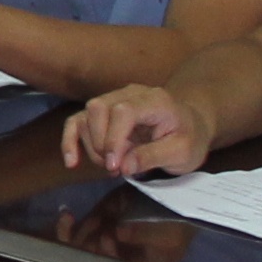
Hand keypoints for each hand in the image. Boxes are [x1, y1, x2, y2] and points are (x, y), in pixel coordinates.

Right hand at [67, 84, 209, 178]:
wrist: (190, 126)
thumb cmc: (189, 138)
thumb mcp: (183, 152)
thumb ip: (154, 156)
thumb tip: (124, 166)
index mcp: (154, 100)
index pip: (123, 111)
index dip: (114, 138)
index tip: (115, 166)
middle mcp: (130, 94)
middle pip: (99, 109)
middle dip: (101, 143)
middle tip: (115, 167)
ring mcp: (114, 101)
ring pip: (86, 115)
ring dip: (91, 145)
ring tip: (110, 166)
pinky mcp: (104, 113)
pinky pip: (79, 121)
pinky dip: (71, 140)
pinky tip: (72, 162)